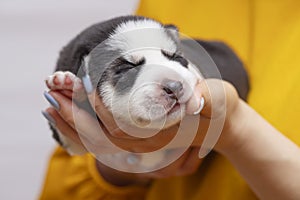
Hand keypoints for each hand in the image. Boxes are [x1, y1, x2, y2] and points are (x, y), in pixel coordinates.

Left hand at [43, 78, 239, 184]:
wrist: (221, 123)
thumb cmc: (219, 109)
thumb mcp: (219, 99)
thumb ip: (207, 98)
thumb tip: (195, 101)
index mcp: (164, 134)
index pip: (122, 126)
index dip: (101, 108)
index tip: (84, 86)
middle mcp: (149, 142)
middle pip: (102, 135)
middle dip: (75, 116)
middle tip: (52, 94)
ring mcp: (142, 141)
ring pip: (100, 138)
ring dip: (74, 122)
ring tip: (53, 102)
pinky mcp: (141, 135)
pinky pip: (106, 136)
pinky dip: (86, 126)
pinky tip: (74, 112)